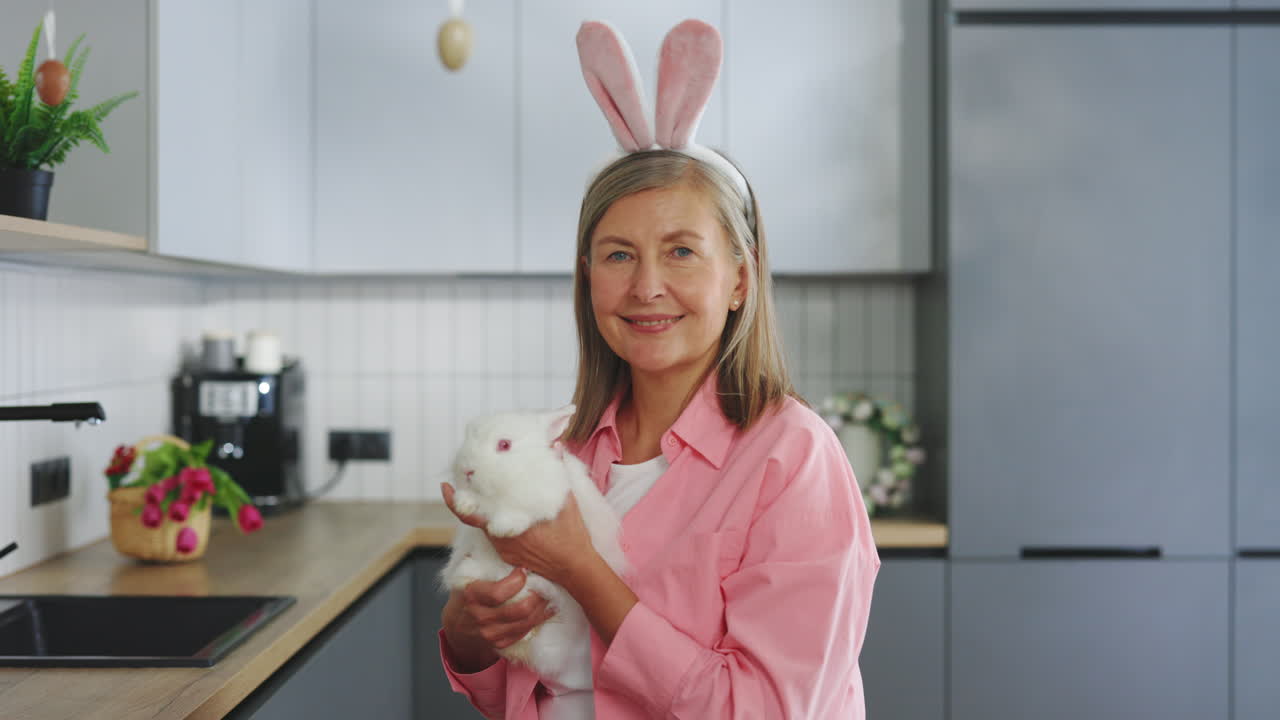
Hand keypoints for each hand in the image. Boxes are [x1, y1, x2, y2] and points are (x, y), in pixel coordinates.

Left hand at [441, 482, 596, 587]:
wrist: (575, 569)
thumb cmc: (571, 536)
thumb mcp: (567, 502)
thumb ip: (558, 473)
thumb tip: (554, 447)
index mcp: (509, 523)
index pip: (470, 512)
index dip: (454, 500)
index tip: (445, 486)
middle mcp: (501, 538)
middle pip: (478, 516)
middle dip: (473, 499)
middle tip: (470, 479)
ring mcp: (504, 549)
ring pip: (488, 526)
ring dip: (487, 511)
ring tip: (489, 492)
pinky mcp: (509, 556)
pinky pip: (496, 536)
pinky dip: (497, 522)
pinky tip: (505, 512)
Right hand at [441, 567, 554, 672]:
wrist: (458, 623)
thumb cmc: (469, 590)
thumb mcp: (468, 572)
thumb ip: (481, 556)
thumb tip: (495, 529)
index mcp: (471, 595)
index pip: (497, 593)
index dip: (516, 582)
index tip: (524, 569)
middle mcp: (479, 617)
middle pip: (518, 610)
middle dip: (537, 596)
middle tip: (547, 583)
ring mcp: (489, 633)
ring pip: (525, 623)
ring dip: (542, 609)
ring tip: (552, 596)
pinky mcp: (498, 643)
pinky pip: (524, 633)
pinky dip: (538, 621)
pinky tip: (546, 610)